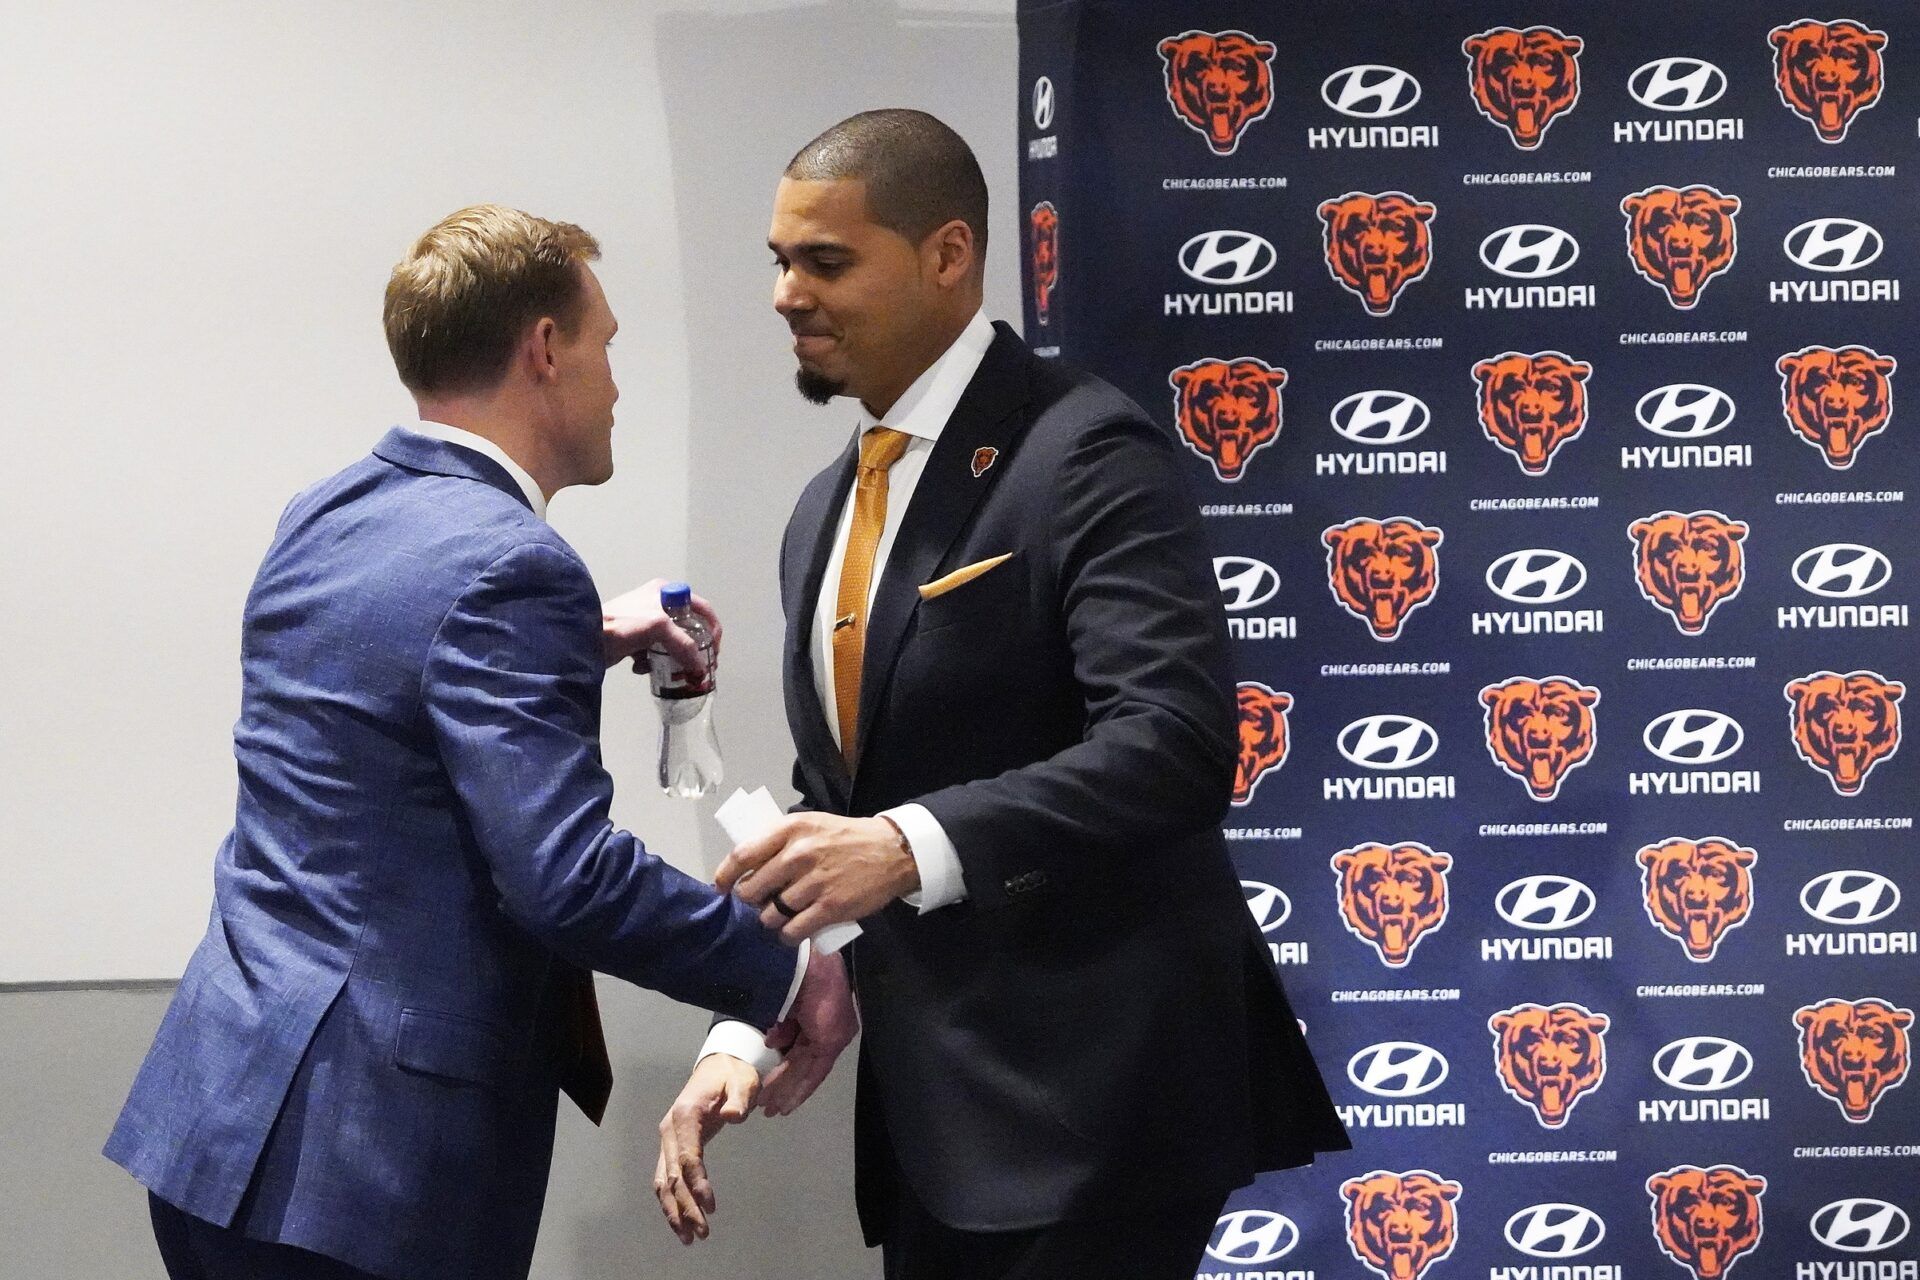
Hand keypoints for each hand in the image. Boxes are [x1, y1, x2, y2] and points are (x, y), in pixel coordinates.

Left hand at [600, 577, 721, 671]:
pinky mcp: (634, 639)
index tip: (713, 651)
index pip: (701, 608)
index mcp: (665, 592)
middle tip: (697, 667)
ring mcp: (645, 622)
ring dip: (672, 660)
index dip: (712, 629)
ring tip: (669, 672)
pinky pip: (654, 653)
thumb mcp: (658, 627)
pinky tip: (642, 669)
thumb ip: (684, 645)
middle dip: (693, 650)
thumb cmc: (621, 624)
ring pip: (671, 644)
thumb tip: (700, 668)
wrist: (584, 638)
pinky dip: (652, 663)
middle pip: (687, 629)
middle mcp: (657, 603)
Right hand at [654, 1053, 757, 1244]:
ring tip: (689, 1238)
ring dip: (674, 1211)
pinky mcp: (672, 1145)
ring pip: (664, 1182)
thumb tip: (733, 1116)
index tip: (711, 1206)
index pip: (687, 1157)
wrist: (719, 1064)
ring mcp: (667, 1138)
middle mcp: (669, 1129)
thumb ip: (739, 1099)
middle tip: (703, 1233)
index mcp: (685, 1115)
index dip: (697, 1183)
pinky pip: (666, 1178)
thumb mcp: (743, 1081)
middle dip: (685, 1207)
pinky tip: (681, 1221)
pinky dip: (671, 1201)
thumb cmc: (733, 1074)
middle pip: (672, 1176)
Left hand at [716, 813, 919, 943]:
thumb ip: (779, 843)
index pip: (742, 855)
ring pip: (770, 915)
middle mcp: (798, 854)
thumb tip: (746, 869)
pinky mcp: (830, 908)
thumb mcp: (810, 825)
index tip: (721, 887)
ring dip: (770, 920)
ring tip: (779, 917)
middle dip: (750, 902)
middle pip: (752, 890)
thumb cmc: (845, 838)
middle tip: (759, 903)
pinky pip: (793, 931)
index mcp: (790, 830)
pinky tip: (791, 932)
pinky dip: (787, 936)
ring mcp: (814, 883)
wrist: (891, 851)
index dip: (725, 876)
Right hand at [759, 949, 857, 1115]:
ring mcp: (834, 1037)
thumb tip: (773, 1043)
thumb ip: (783, 1027)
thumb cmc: (793, 974)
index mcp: (823, 1017)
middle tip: (766, 1103)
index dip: (787, 1069)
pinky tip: (783, 1103)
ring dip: (787, 1091)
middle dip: (784, 1085)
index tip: (771, 1086)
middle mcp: (833, 1029)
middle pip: (805, 1064)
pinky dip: (799, 1089)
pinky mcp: (831, 1042)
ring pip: (808, 1072)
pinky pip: (815, 1073)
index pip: (804, 1049)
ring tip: (768, 1107)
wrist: (804, 962)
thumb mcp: (785, 1006)